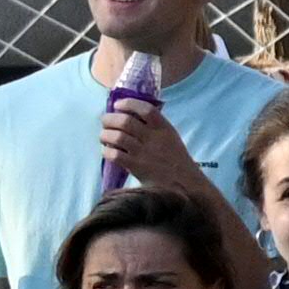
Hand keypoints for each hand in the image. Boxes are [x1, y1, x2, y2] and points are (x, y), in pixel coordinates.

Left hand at [103, 86, 215, 202]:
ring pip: (117, 137)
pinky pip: (115, 155)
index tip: (118, 105)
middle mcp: (153, 138)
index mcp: (164, 128)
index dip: (128, 104)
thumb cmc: (175, 159)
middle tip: (105, 121)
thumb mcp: (171, 137)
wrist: (184, 184)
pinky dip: (107, 151)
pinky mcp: (136, 167)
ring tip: (104, 136)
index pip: (145, 109)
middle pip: (125, 121)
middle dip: (110, 119)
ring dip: (105, 135)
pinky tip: (108, 151)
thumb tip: (129, 114)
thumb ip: (155, 126)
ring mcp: (144, 153)